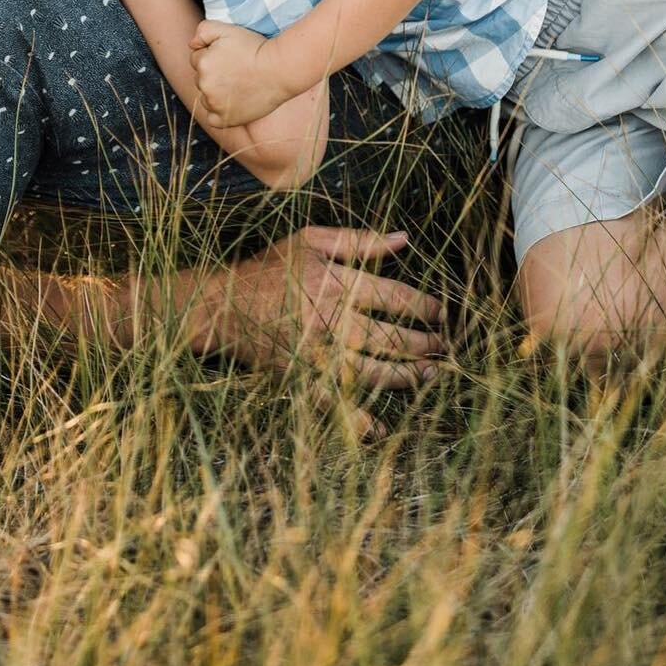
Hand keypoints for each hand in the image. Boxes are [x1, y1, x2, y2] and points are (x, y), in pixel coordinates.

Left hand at [188, 19, 296, 128]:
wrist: (279, 69)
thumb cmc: (256, 48)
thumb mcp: (227, 29)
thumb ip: (203, 30)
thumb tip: (192, 44)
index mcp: (202, 63)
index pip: (196, 59)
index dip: (212, 55)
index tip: (229, 56)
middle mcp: (205, 85)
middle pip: (200, 78)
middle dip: (213, 73)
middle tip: (236, 69)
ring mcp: (214, 104)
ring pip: (206, 97)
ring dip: (215, 92)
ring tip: (238, 84)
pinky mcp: (226, 119)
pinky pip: (213, 119)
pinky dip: (219, 112)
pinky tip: (232, 103)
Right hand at [202, 227, 445, 438]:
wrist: (223, 304)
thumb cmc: (269, 268)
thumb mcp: (310, 240)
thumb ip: (359, 241)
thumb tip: (404, 239)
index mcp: (335, 282)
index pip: (396, 298)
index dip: (425, 307)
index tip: (442, 312)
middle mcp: (330, 320)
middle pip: (392, 339)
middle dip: (424, 345)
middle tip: (443, 347)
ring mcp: (317, 353)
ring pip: (374, 372)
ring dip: (408, 377)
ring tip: (430, 374)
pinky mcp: (302, 377)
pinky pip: (337, 404)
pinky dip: (360, 420)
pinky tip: (381, 426)